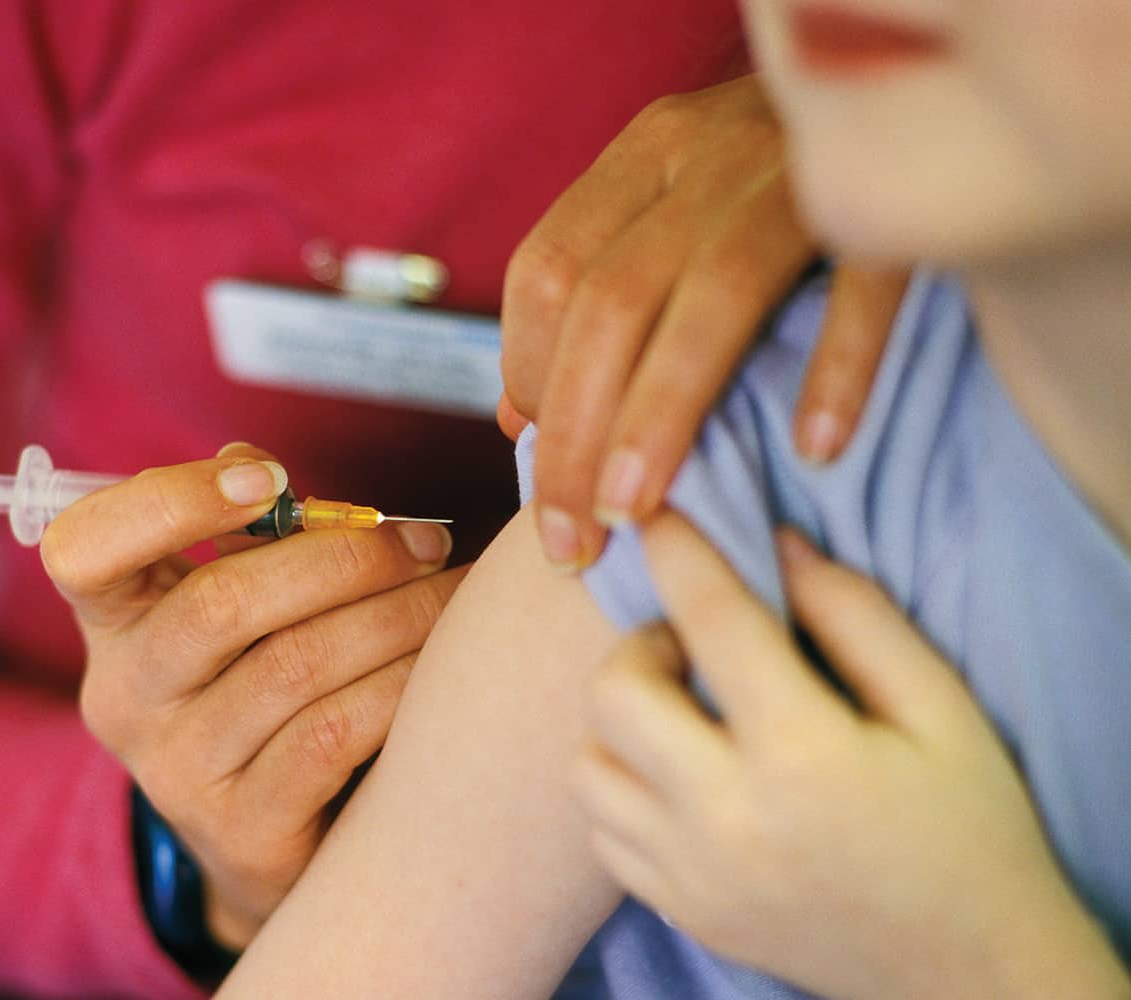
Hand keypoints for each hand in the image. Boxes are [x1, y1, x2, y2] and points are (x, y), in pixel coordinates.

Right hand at [41, 443, 459, 949]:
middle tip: (426, 542)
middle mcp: (126, 697)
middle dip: (345, 558)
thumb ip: (242, 538)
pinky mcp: (241, 830)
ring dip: (395, 616)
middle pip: (223, 603)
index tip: (269, 480)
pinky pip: (334, 735)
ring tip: (452, 594)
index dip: (171, 501)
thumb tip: (256, 467)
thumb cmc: (263, 685)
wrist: (271, 842)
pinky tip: (440, 665)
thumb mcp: (234, 609)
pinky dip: (399, 685)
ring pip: (295, 665)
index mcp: (113, 621)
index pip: (84, 548)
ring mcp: (175, 772)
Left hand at [499, 74, 907, 566]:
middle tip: (571, 542)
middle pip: (610, 300)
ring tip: (637, 513)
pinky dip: (838, 365)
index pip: (546, 271)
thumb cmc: (771, 175)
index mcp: (645, 156)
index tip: (540, 468)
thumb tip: (518, 421)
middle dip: (574, 435)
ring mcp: (801, 170)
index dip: (527, 378)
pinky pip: (865, 283)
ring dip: (662, 415)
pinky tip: (815, 449)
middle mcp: (707, 152)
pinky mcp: (897, 195)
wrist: (915, 67)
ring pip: (710, 295)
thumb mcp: (671, 208)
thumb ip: (594, 298)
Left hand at [574, 513, 1130, 999]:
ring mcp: (691, 873)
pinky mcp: (679, 910)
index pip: (712, 621)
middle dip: (643, 644)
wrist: (967, 968)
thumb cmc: (967, 828)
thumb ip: (857, 617)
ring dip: (621, 720)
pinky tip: (675, 776)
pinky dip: (622, 787)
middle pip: (615, 692)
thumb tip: (775, 546)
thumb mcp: (941, 709)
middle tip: (692, 646)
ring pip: (588, 764)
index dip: (679, 549)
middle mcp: (727, 817)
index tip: (660, 510)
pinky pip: (602, 829)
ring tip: (681, 714)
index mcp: (803, 754)